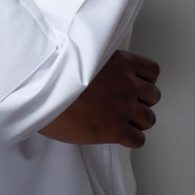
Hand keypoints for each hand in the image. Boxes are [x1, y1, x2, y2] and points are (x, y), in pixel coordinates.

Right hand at [39, 50, 160, 147]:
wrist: (41, 91)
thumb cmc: (53, 73)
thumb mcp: (80, 54)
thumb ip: (99, 61)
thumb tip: (101, 69)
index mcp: (119, 61)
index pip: (152, 70)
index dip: (144, 79)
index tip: (133, 83)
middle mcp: (125, 83)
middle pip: (153, 95)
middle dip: (141, 100)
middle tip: (125, 103)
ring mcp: (122, 106)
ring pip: (149, 118)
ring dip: (137, 120)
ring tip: (121, 120)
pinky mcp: (115, 129)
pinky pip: (138, 139)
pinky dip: (130, 138)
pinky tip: (117, 134)